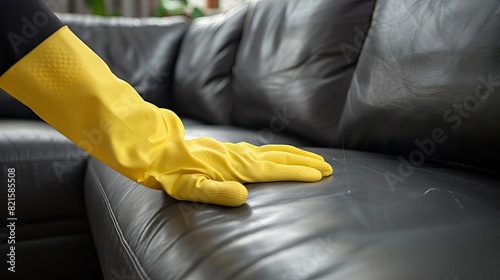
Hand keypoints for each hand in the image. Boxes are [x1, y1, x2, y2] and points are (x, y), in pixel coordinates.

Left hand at [143, 137, 332, 206]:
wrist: (160, 151)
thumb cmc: (174, 173)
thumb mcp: (191, 188)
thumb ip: (217, 193)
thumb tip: (244, 196)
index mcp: (237, 167)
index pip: (275, 170)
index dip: (299, 173)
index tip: (321, 175)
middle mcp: (242, 156)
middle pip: (282, 157)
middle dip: (306, 163)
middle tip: (329, 167)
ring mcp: (238, 151)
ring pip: (275, 150)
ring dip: (297, 155)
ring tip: (315, 159)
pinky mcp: (232, 150)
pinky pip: (265, 149)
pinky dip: (282, 151)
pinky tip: (282, 155)